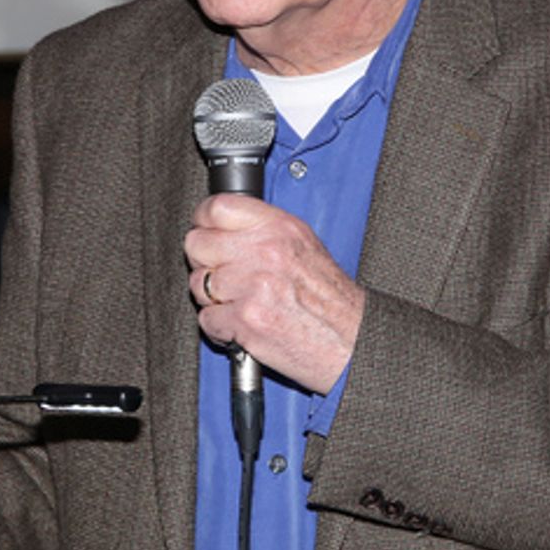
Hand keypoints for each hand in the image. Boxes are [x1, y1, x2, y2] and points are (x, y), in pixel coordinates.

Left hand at [185, 194, 363, 393]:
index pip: (217, 207)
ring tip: (238, 302)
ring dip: (212, 298)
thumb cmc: (332, 300)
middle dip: (205, 262)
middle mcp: (265, 251)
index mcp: (279, 227)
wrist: (352, 342)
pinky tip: (241, 325)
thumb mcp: (304, 245)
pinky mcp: (245, 321)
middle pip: (197, 244)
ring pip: (198, 284)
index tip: (205, 232)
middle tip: (223, 274)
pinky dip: (220, 327)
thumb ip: (264, 231)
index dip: (203, 222)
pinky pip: (207, 319)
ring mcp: (253, 286)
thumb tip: (223, 226)